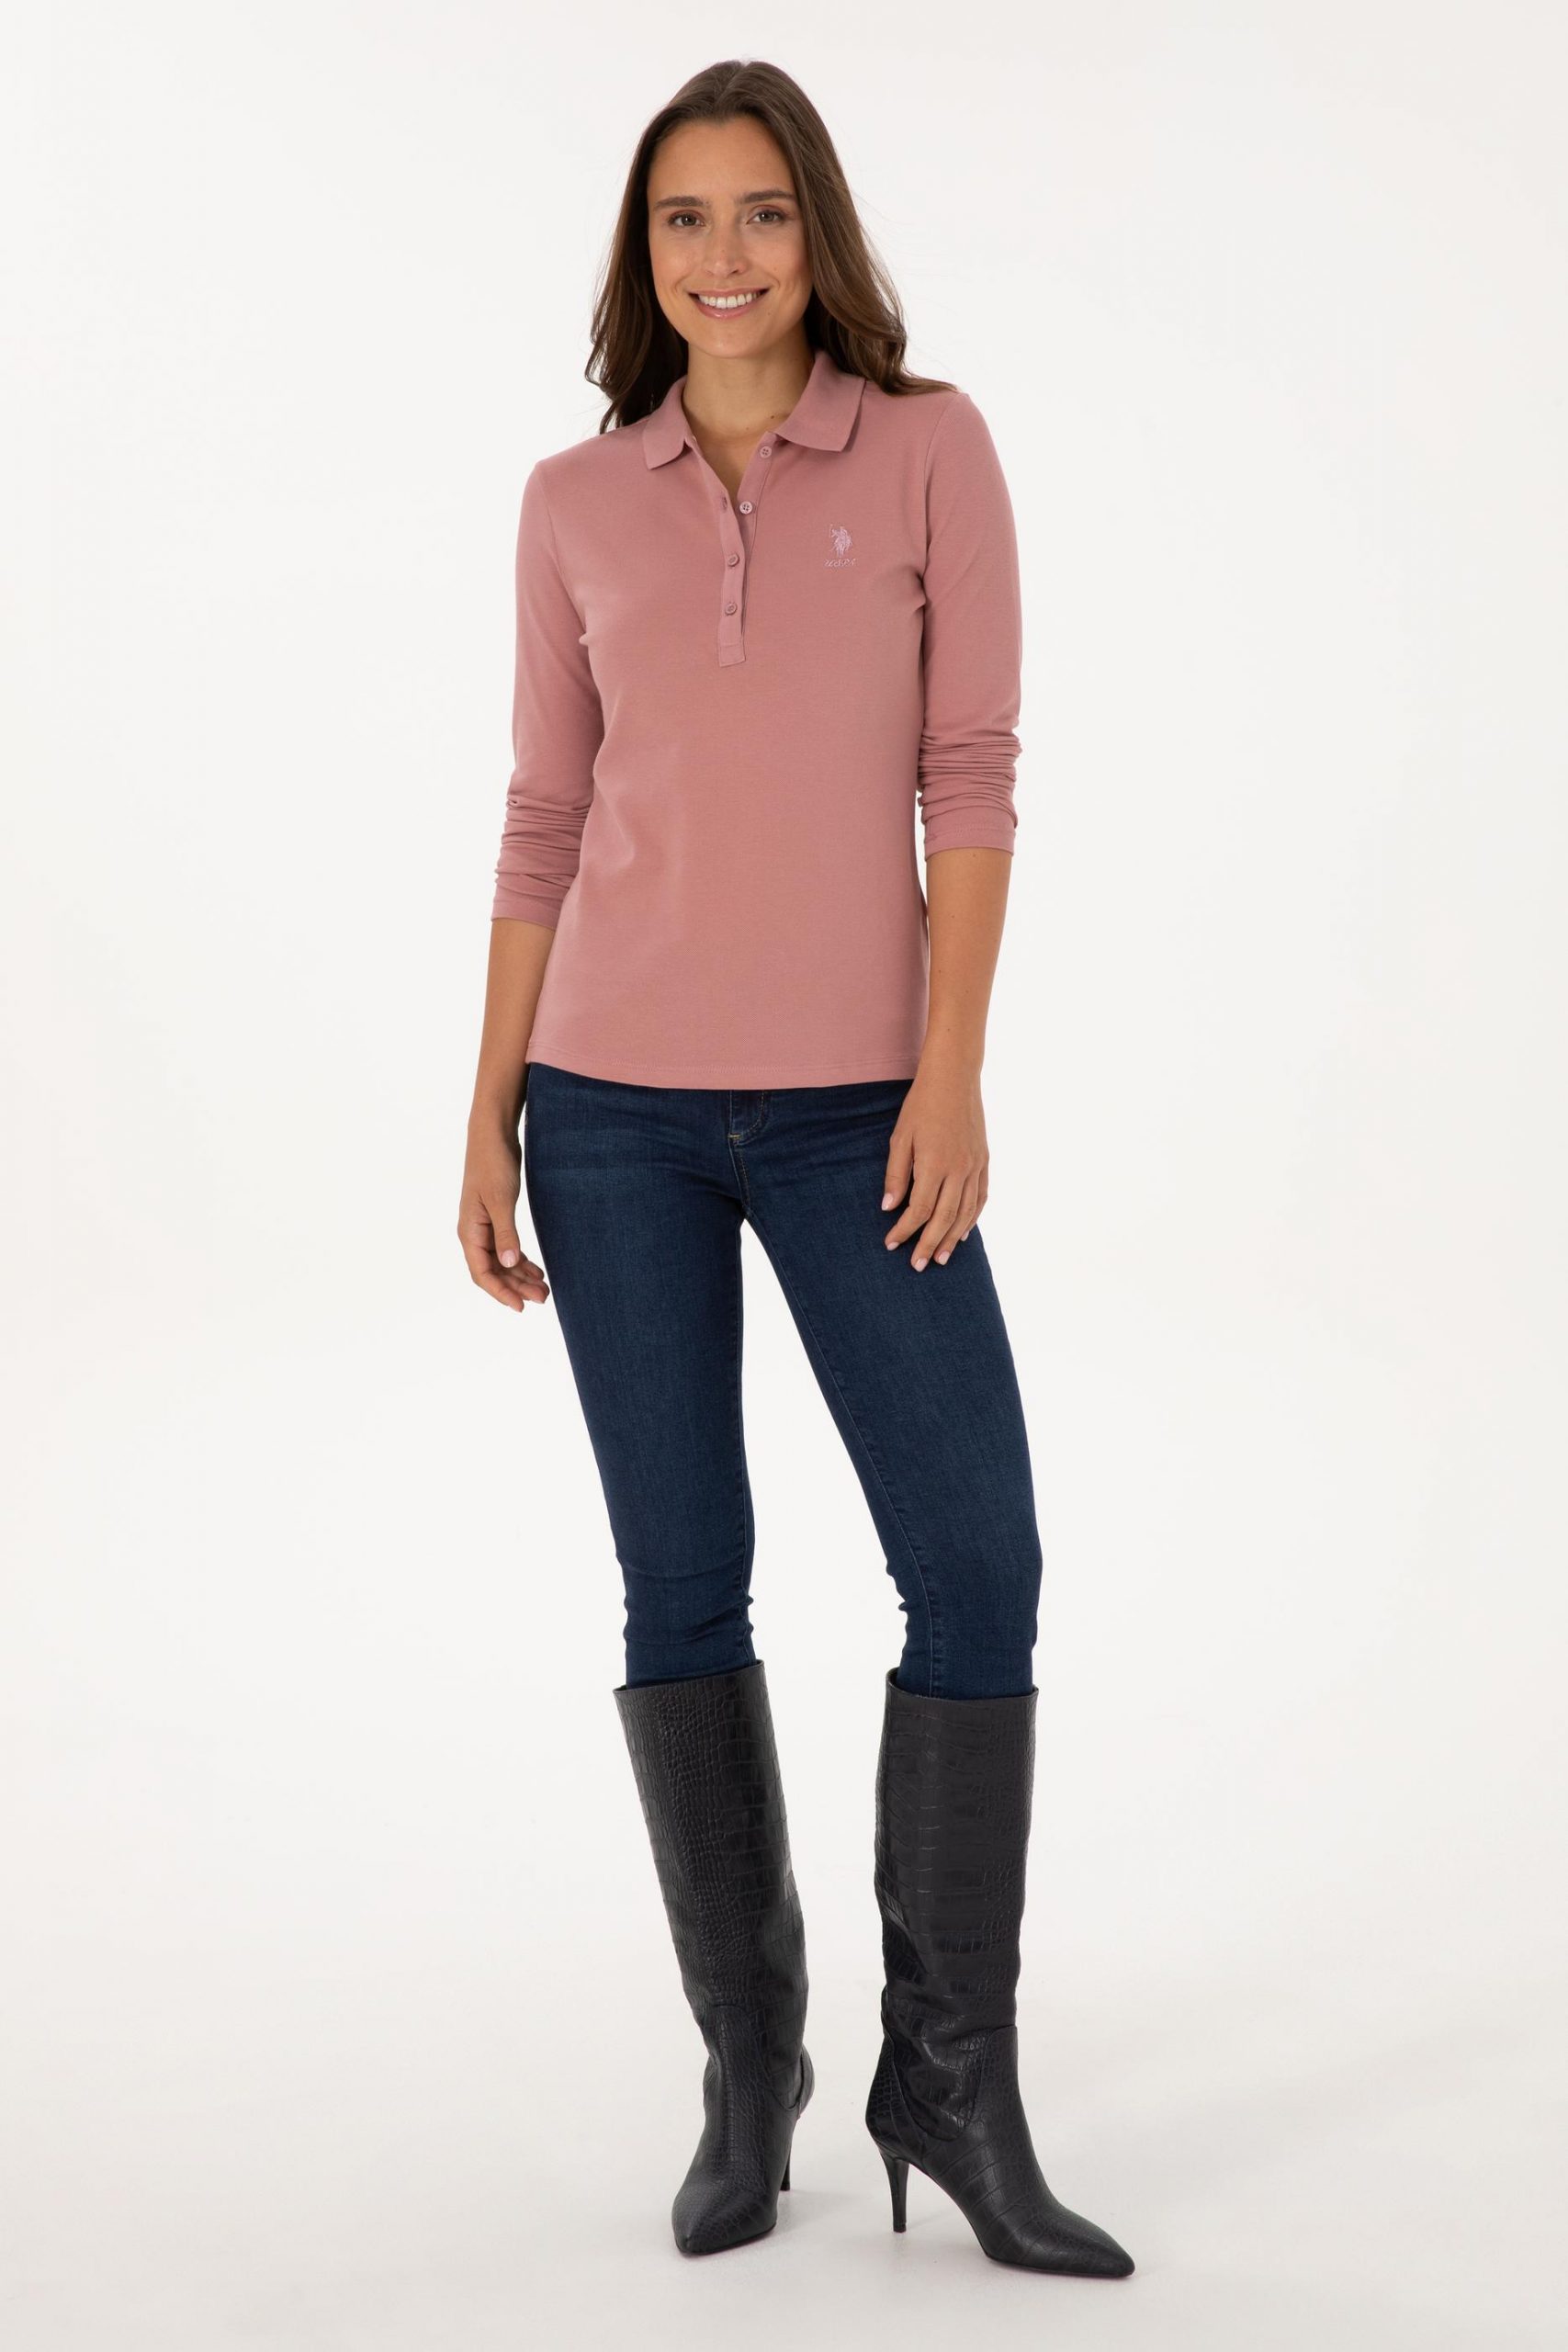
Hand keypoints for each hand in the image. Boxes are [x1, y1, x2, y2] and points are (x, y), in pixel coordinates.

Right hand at [458, 1125, 550, 1312]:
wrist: (492, 1134)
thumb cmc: (493, 1163)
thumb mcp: (501, 1200)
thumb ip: (505, 1233)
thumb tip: (510, 1264)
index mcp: (469, 1231)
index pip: (482, 1274)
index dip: (501, 1293)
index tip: (521, 1307)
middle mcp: (474, 1232)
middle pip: (493, 1271)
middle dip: (516, 1287)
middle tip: (544, 1298)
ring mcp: (484, 1225)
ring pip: (501, 1261)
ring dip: (521, 1276)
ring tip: (544, 1288)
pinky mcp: (496, 1217)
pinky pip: (506, 1247)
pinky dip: (521, 1260)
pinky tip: (536, 1269)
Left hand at [881, 1058, 988, 1269]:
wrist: (955, 1078)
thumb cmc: (921, 1106)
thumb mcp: (900, 1137)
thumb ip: (896, 1174)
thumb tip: (889, 1208)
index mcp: (935, 1164)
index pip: (919, 1210)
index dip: (904, 1230)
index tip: (891, 1244)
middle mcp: (959, 1169)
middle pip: (944, 1218)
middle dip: (928, 1244)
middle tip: (917, 1265)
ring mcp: (975, 1166)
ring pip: (965, 1213)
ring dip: (951, 1239)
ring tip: (940, 1258)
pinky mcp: (984, 1161)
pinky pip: (980, 1198)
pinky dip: (972, 1219)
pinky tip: (962, 1233)